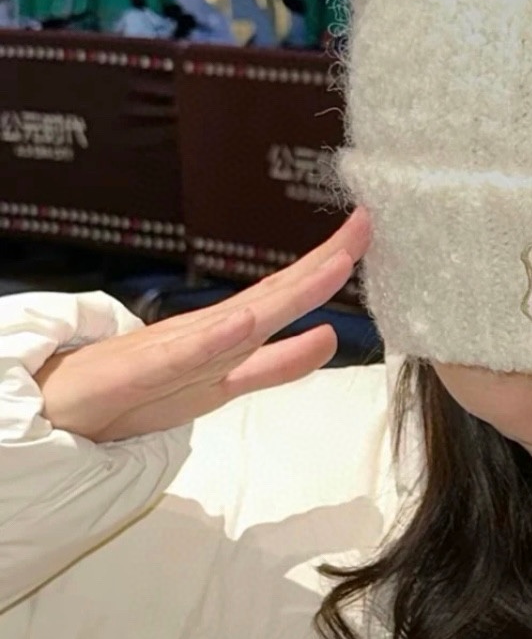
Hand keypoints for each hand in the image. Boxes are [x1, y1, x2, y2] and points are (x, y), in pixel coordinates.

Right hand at [35, 209, 371, 442]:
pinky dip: (213, 341)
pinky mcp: (135, 378)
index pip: (284, 296)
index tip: (364, 234)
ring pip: (240, 323)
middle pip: (273, 298)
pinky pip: (178, 360)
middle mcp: (206, 339)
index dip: (326, 268)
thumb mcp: (218, 383)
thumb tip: (325, 337)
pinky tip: (245, 323)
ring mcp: (172, 355)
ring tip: (333, 266)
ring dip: (288, 294)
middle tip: (367, 226)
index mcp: (226, 338)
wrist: (57, 412)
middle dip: (322, 265)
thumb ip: (272, 365)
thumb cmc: (136, 393)